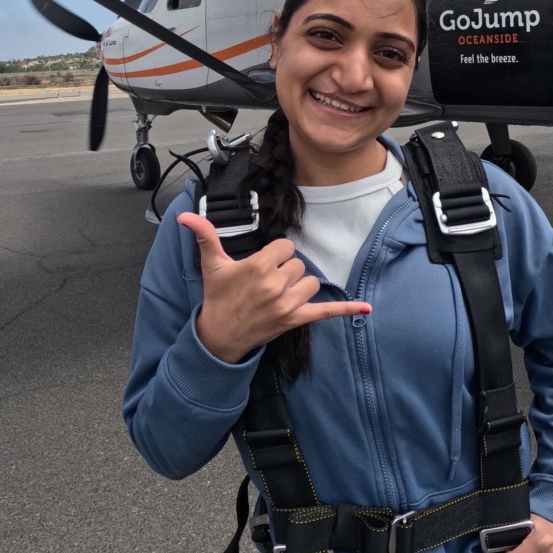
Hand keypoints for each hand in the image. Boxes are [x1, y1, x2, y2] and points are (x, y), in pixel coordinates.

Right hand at [180, 211, 369, 363]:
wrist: (219, 336)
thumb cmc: (218, 298)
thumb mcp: (211, 265)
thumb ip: (204, 236)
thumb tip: (185, 215)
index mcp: (259, 266)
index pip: (285, 246)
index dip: (276, 254)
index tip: (263, 264)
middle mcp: (276, 284)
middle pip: (299, 263)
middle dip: (285, 270)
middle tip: (266, 283)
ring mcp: (287, 304)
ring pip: (311, 281)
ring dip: (300, 286)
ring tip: (279, 294)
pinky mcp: (296, 320)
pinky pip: (327, 312)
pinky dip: (347, 310)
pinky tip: (366, 309)